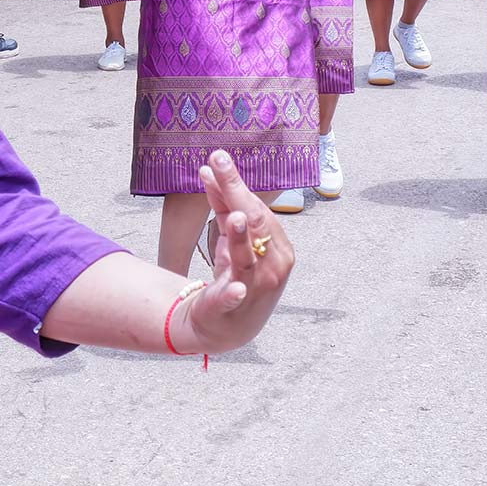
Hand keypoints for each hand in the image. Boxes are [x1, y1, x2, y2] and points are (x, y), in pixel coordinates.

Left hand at [172, 152, 293, 354]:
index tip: (218, 159)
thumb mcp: (228, 238)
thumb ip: (222, 205)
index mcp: (277, 246)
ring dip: (240, 239)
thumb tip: (209, 170)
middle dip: (236, 193)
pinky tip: (234, 288)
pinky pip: (233, 299)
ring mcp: (254, 288)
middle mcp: (272, 266)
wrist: (225, 326)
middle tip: (218, 163)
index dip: (235, 184)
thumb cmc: (234, 274)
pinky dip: (233, 293)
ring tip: (233, 217)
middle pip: (253, 224)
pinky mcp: (232, 309)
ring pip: (246, 258)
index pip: (255, 209)